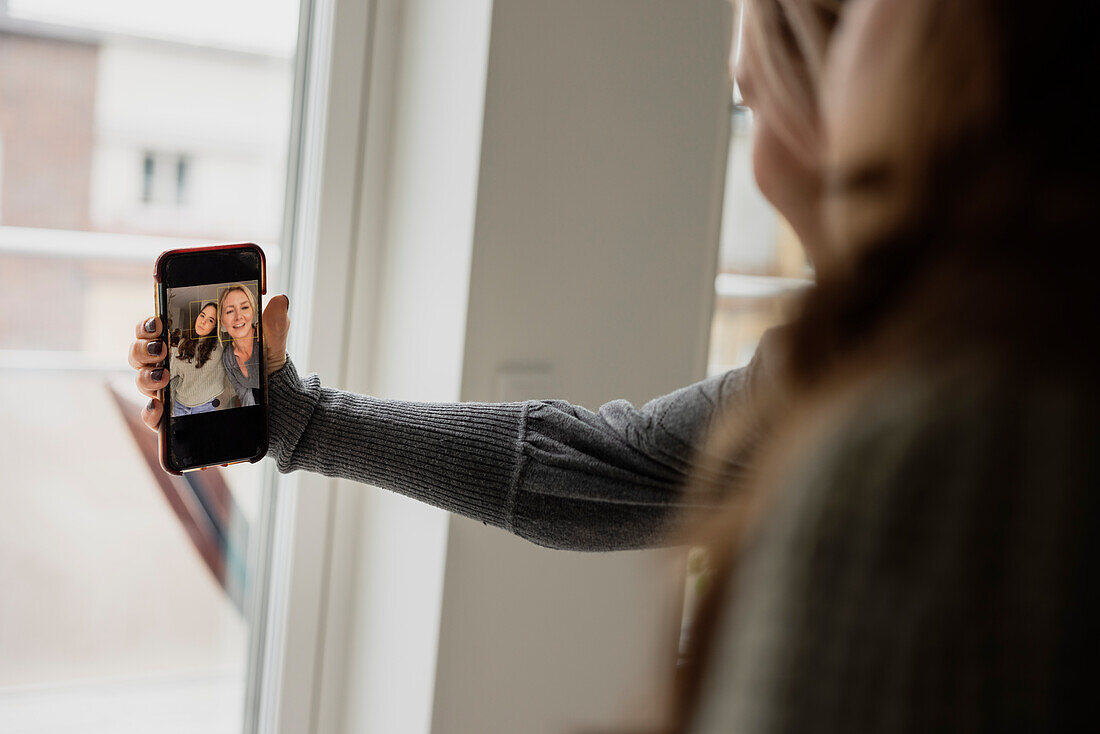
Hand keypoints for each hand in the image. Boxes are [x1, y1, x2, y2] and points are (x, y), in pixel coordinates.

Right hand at [129, 293, 290, 431]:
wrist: (275, 403)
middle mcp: (175, 363)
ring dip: (145, 376)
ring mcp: (174, 389)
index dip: (149, 324)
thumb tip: (280, 300)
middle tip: (160, 348)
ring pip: (142, 379)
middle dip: (143, 348)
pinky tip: (158, 406)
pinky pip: (153, 415)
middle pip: (141, 352)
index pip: (156, 328)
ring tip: (163, 376)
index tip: (158, 322)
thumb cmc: (262, 368)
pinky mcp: (177, 416)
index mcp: (189, 341)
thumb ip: (271, 323)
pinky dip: (150, 411)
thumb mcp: (268, 344)